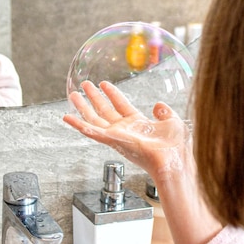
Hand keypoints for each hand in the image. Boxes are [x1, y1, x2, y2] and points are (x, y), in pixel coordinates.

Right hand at [64, 80, 223, 243]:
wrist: (174, 160)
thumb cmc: (176, 147)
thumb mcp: (172, 122)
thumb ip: (164, 113)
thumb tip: (158, 106)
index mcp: (138, 125)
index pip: (121, 105)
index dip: (112, 93)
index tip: (104, 83)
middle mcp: (125, 130)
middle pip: (104, 111)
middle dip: (94, 97)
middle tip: (84, 85)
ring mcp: (117, 136)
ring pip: (94, 119)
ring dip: (82, 107)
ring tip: (72, 94)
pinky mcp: (112, 141)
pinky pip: (91, 132)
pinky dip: (78, 125)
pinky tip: (68, 117)